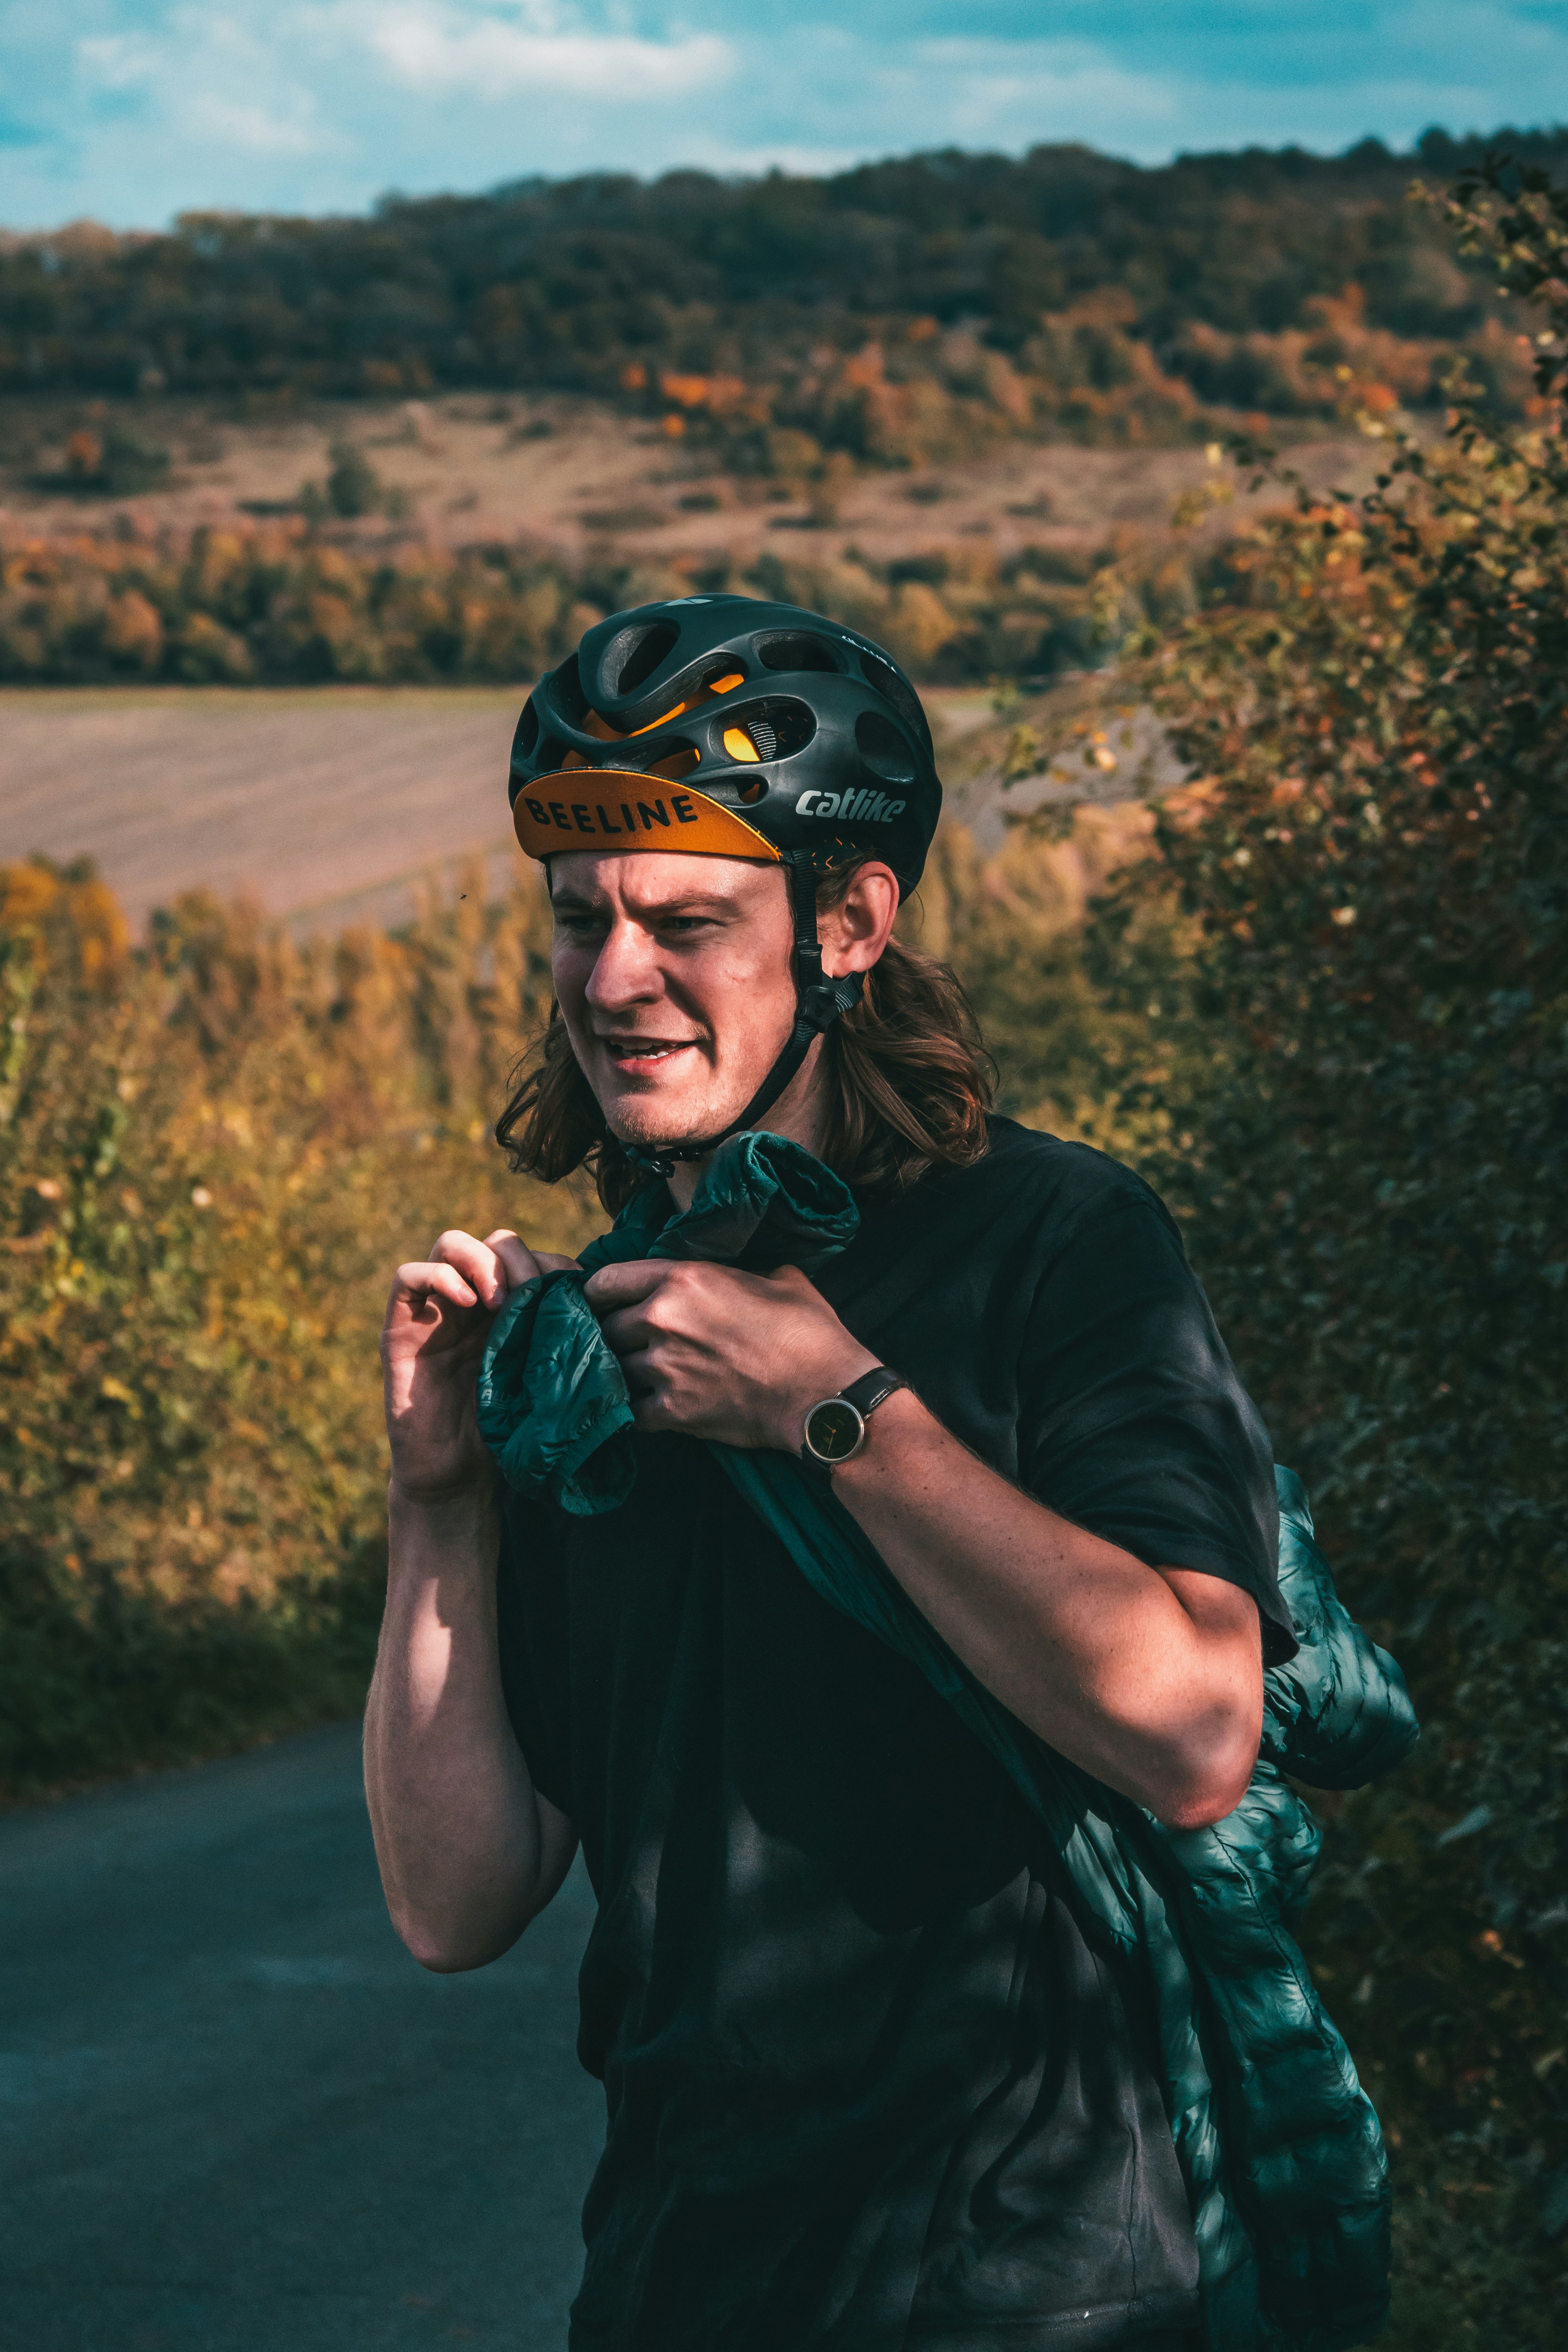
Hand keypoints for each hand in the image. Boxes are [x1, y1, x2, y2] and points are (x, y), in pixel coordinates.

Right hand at [383, 1228, 578, 1502]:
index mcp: (509, 1311)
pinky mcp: (400, 1330)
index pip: (529, 1256)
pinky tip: (469, 1304)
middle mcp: (471, 1303)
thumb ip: (560, 1340)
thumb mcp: (543, 1377)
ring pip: (449, 1245)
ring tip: (499, 1300)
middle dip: (519, 1257)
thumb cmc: (506, 1432)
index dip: (552, 1263)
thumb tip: (601, 1306)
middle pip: (493, 1242)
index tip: (570, 1295)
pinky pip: (409, 1277)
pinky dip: (440, 1277)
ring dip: (481, 1261)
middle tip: (532, 1292)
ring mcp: (434, 1312)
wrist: (460, 1478)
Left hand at [583, 1259, 875, 1451]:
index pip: (606, 1280)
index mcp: (682, 1279)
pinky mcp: (672, 1411)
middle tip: (626, 1344)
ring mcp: (664, 1368)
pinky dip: (636, 1411)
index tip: (602, 1303)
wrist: (824, 1394)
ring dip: (624, 1374)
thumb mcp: (776, 1279)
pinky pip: (630, 1412)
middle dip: (613, 1337)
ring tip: (638, 1377)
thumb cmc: (807, 1332)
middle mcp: (662, 1320)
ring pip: (614, 1370)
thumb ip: (736, 1273)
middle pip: (604, 1328)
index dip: (598, 1293)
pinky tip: (648, 1408)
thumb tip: (730, 1277)